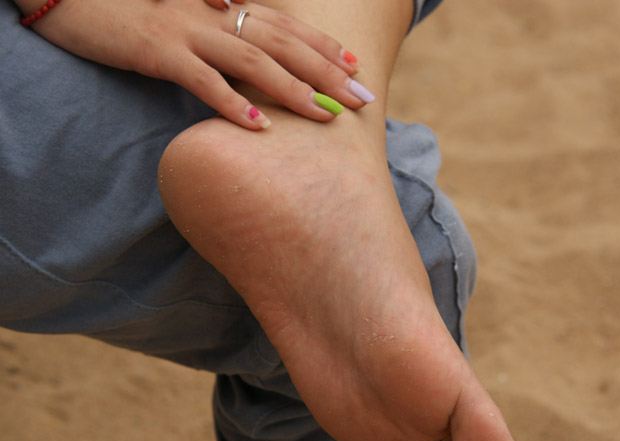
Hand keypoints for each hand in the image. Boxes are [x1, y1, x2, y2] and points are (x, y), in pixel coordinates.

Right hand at [17, 0, 372, 129]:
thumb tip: (254, 72)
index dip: (323, 47)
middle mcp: (215, 13)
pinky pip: (201, 80)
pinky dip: (231, 102)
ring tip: (325, 116)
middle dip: (326, 73)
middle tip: (361, 101)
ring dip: (292, 89)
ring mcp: (189, 30)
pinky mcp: (159, 50)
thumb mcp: (188, 19)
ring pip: (252, 60)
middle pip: (283, 44)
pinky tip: (259, 127)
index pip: (286, 27)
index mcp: (225, 5)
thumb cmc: (134, 10)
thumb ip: (223, 37)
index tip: (355, 70)